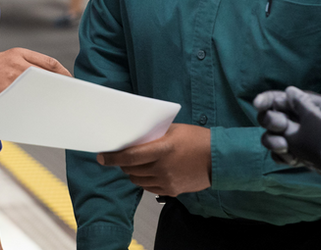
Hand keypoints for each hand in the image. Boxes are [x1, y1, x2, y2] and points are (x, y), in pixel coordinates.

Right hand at [0, 48, 69, 108]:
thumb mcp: (2, 61)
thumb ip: (22, 66)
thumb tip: (45, 78)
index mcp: (17, 53)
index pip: (50, 63)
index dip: (64, 74)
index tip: (71, 82)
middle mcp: (16, 64)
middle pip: (48, 76)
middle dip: (60, 87)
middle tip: (68, 96)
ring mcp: (12, 79)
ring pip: (40, 89)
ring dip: (50, 97)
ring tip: (57, 105)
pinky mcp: (6, 94)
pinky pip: (27, 101)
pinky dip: (36, 106)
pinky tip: (40, 111)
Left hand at [96, 123, 211, 196]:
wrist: (218, 159)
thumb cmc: (197, 139)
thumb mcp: (174, 130)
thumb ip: (154, 135)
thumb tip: (134, 137)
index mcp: (163, 149)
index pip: (130, 156)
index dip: (113, 157)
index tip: (102, 157)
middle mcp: (163, 167)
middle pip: (131, 169)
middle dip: (121, 163)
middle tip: (119, 157)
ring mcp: (167, 181)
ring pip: (137, 179)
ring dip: (132, 171)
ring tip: (134, 164)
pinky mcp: (171, 190)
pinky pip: (148, 187)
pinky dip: (143, 180)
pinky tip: (147, 172)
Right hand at [254, 88, 320, 167]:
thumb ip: (304, 103)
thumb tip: (288, 91)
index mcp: (297, 106)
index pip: (274, 100)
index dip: (264, 100)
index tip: (259, 105)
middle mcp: (291, 121)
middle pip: (266, 118)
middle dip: (270, 122)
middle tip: (283, 127)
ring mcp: (291, 139)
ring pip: (268, 138)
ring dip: (272, 142)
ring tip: (286, 147)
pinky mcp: (294, 155)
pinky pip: (277, 156)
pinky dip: (281, 157)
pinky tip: (293, 159)